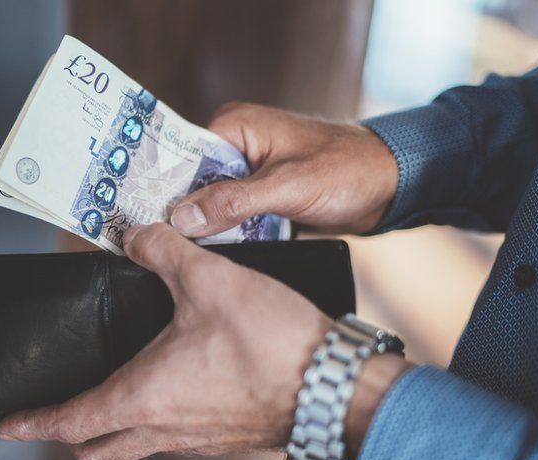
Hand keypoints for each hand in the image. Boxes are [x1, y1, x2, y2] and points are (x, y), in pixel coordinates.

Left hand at [0, 223, 331, 459]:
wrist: (335, 386)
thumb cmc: (272, 343)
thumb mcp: (209, 279)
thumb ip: (165, 250)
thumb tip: (140, 234)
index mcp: (142, 396)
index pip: (70, 420)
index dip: (33, 422)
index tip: (8, 425)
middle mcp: (163, 429)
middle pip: (96, 451)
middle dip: (70, 435)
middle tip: (60, 412)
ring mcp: (195, 440)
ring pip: (137, 447)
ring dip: (116, 427)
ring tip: (117, 388)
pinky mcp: (224, 438)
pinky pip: (175, 438)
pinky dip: (159, 419)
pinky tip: (178, 382)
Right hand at [169, 102, 397, 236]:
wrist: (391, 186)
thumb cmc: (348, 170)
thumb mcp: (287, 186)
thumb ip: (234, 202)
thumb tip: (182, 218)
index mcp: (235, 126)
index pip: (180, 157)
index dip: (163, 189)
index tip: (145, 221)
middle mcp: (235, 146)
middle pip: (190, 184)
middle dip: (184, 214)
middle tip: (162, 246)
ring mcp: (247, 174)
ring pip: (209, 205)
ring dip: (205, 228)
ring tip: (186, 254)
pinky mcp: (260, 198)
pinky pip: (230, 218)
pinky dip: (226, 235)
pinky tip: (215, 255)